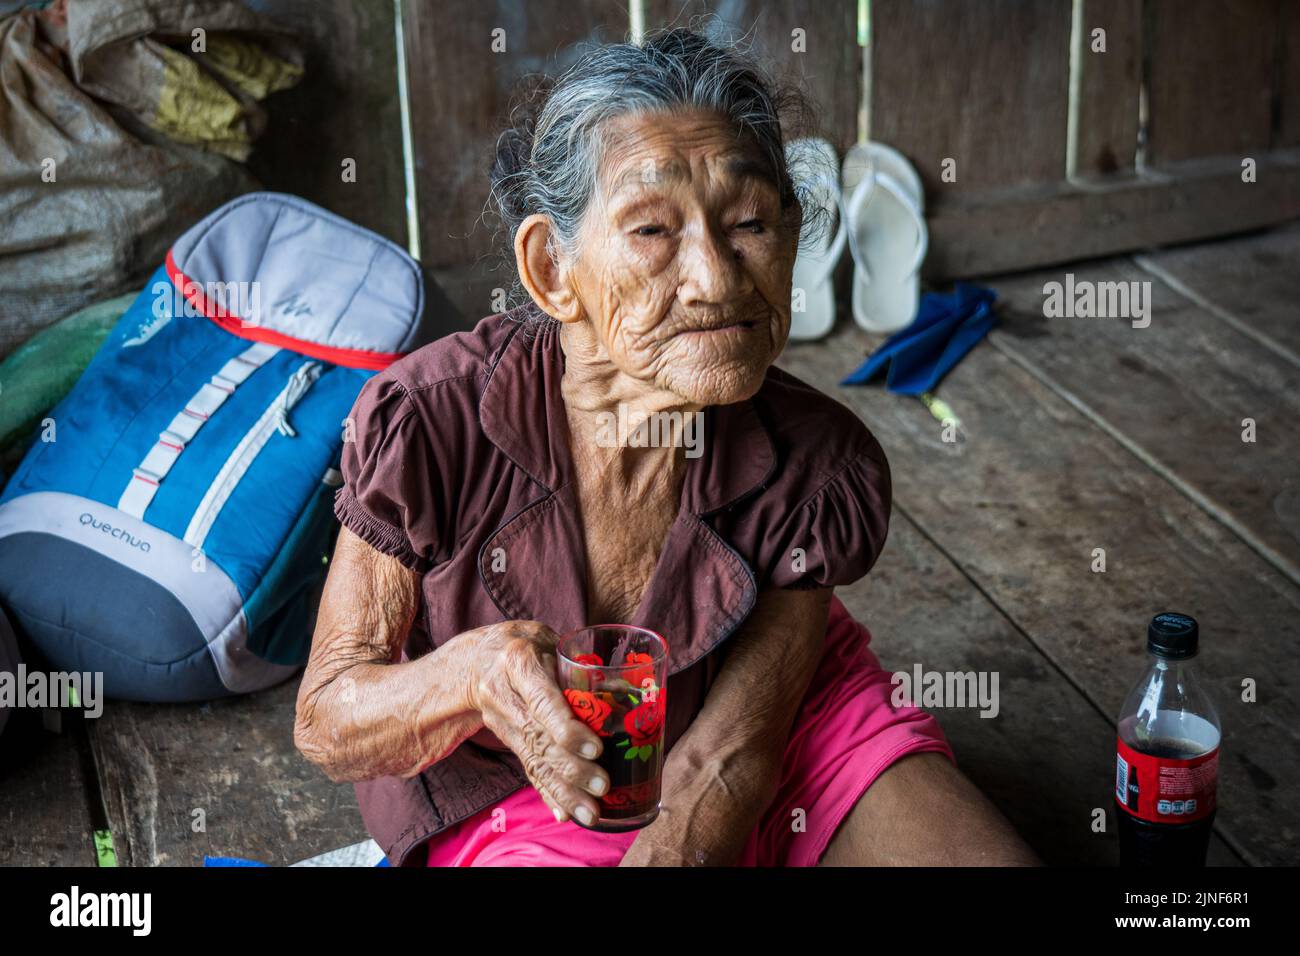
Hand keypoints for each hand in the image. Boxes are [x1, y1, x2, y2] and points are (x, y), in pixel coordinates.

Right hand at [467, 620, 608, 825]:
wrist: (478, 658)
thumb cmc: (527, 644)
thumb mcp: (548, 639)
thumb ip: (580, 661)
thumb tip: (625, 689)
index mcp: (518, 662)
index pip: (543, 702)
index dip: (568, 729)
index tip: (596, 749)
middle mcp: (503, 694)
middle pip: (538, 738)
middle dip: (571, 768)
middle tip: (602, 786)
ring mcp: (500, 720)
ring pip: (533, 760)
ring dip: (562, 791)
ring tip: (589, 813)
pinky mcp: (506, 738)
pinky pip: (528, 768)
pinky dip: (547, 793)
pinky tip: (564, 813)